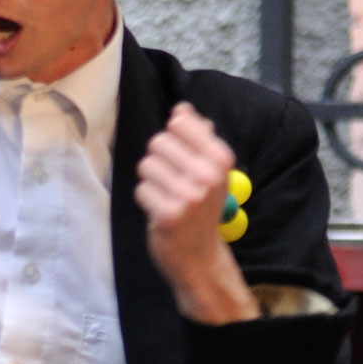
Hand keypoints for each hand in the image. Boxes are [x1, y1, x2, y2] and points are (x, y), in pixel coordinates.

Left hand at [134, 103, 259, 323]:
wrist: (200, 255)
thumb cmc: (200, 207)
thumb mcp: (209, 170)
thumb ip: (197, 136)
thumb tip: (182, 108)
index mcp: (221, 158)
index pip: (179, 122)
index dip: (171, 138)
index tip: (179, 157)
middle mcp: (209, 174)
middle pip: (157, 142)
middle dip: (158, 160)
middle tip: (171, 181)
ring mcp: (191, 195)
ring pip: (146, 165)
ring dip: (151, 181)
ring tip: (166, 196)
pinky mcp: (170, 214)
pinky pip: (141, 189)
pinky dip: (146, 200)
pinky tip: (160, 212)